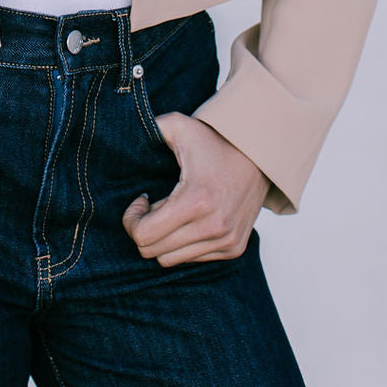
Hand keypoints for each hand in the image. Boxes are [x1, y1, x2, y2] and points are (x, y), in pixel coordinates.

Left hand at [122, 113, 269, 266]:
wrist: (260, 154)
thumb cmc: (215, 140)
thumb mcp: (180, 126)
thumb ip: (150, 126)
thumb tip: (126, 130)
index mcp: (196, 201)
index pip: (144, 236)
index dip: (132, 220)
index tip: (141, 199)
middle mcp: (213, 227)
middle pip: (154, 252)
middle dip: (144, 229)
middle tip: (152, 205)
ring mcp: (226, 241)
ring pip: (171, 260)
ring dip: (163, 238)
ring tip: (171, 211)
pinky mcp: (233, 248)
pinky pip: (192, 259)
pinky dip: (182, 243)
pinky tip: (188, 219)